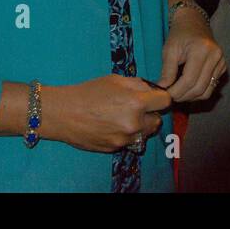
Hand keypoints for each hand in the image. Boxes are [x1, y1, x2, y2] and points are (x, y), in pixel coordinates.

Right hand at [42, 75, 170, 152]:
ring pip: (144, 134)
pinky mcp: (115, 149)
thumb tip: (152, 90)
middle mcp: (134, 124)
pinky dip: (125, 135)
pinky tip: (111, 125)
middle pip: (157, 121)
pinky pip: (129, 142)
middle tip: (136, 107)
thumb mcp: (115, 79)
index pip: (165, 102)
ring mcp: (124, 139)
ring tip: (121, 116)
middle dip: (150, 114)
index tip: (154, 97)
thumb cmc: (88, 92)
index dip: (160, 98)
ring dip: (139, 126)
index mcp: (136, 103)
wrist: (63, 113)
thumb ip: (138, 85)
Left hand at [158, 6, 226, 101]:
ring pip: (207, 91)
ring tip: (178, 94)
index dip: (176, 91)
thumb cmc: (179, 34)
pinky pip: (211, 86)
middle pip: (199, 88)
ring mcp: (221, 62)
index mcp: (202, 50)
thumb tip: (163, 90)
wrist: (194, 23)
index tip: (165, 95)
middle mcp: (215, 57)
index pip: (189, 80)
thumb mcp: (169, 50)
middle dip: (182, 96)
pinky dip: (198, 92)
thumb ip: (167, 71)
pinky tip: (188, 88)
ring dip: (191, 97)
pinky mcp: (223, 67)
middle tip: (170, 97)